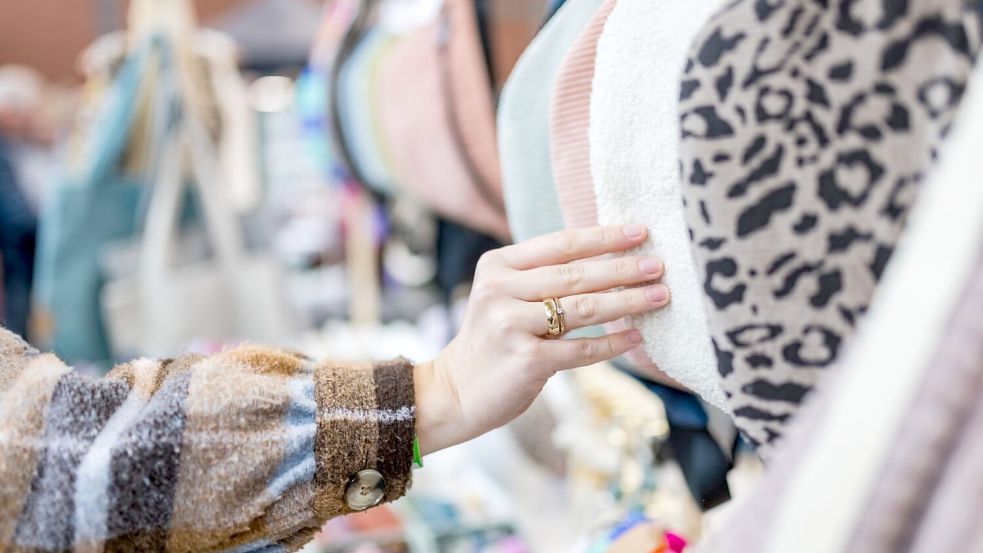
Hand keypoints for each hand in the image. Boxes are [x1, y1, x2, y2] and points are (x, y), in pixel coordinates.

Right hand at [415, 225, 670, 454]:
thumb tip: (610, 258)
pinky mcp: (526, 360)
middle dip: (623, 268)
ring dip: (627, 301)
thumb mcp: (505, 296)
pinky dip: (612, 343)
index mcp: (498, 266)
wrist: (456, 391)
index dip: (603, 237)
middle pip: (575, 274)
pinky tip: (636, 337)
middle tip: (659, 265)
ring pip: (583, 308)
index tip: (639, 231)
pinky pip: (581, 349)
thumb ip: (542, 276)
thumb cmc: (493, 340)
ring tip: (659, 296)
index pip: (560, 245)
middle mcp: (500, 290)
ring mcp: (511, 325)